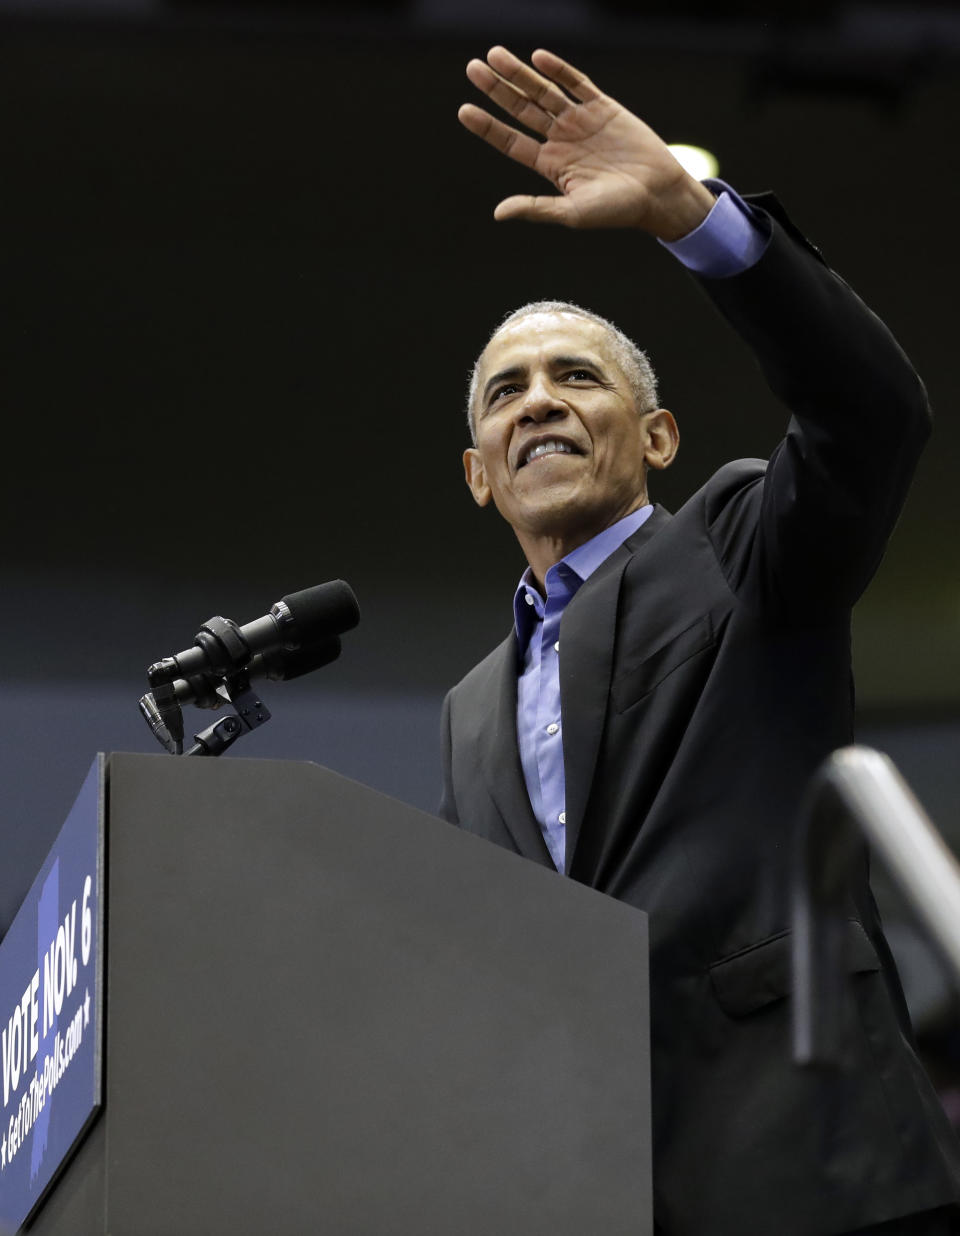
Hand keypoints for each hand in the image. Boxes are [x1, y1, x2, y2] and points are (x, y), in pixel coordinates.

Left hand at [458, 46, 715, 240]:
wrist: (658, 193)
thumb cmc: (616, 211)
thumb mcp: (572, 213)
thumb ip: (535, 208)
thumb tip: (498, 213)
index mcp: (551, 165)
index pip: (511, 142)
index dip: (488, 127)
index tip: (464, 110)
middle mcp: (561, 140)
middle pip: (521, 109)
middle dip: (497, 89)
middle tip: (472, 68)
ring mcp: (581, 121)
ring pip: (544, 91)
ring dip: (520, 74)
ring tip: (494, 55)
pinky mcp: (604, 107)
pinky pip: (578, 83)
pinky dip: (559, 70)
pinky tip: (538, 59)